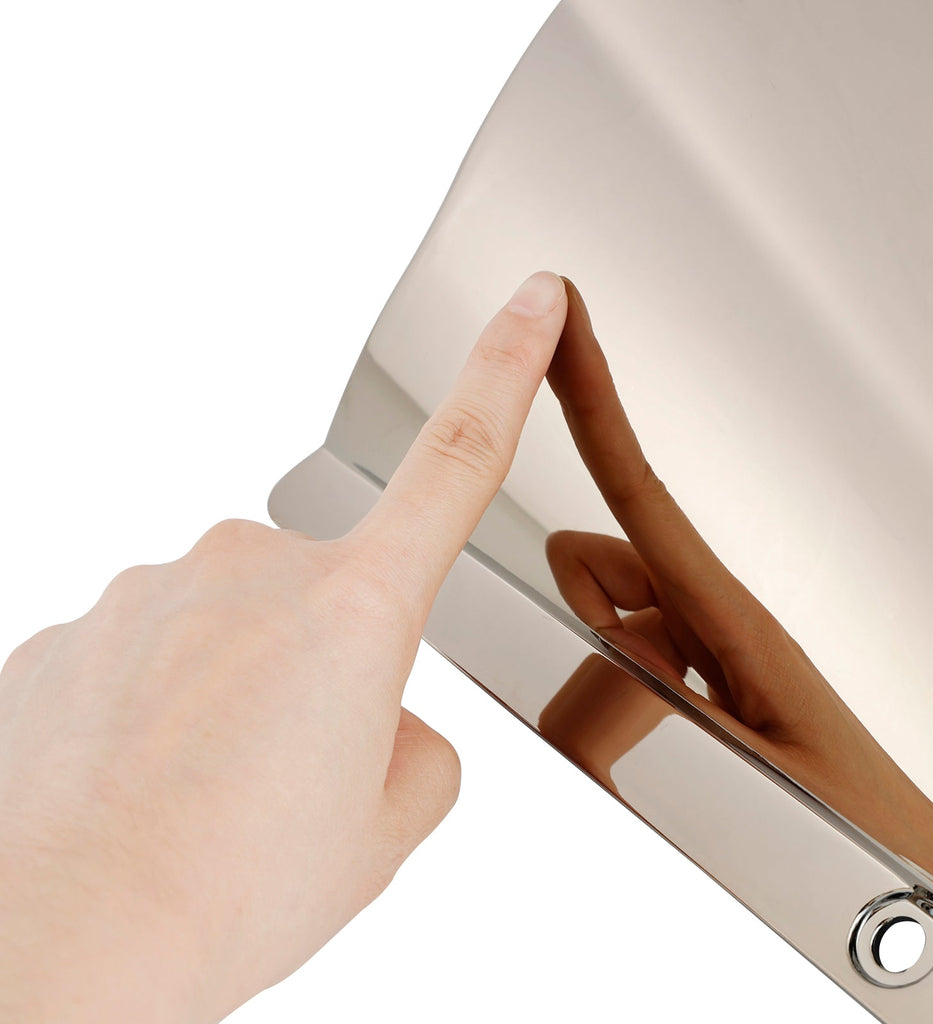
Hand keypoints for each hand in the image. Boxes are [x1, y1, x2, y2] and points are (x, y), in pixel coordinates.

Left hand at [0, 272, 567, 1023]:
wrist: (66, 941)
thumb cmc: (230, 886)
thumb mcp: (386, 825)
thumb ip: (410, 747)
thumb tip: (377, 722)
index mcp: (356, 609)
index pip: (458, 459)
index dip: (507, 370)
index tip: (533, 300)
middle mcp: (253, 571)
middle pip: (328, 596)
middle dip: (325, 665)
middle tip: (290, 770)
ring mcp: (151, 593)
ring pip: (231, 632)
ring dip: (238, 697)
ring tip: (213, 795)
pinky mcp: (73, 630)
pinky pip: (149, 656)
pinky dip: (160, 716)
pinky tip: (147, 788)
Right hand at [541, 278, 932, 939]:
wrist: (914, 877)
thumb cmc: (854, 827)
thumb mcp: (744, 772)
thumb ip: (641, 708)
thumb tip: (581, 642)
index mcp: (729, 615)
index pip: (636, 483)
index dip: (591, 395)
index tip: (560, 319)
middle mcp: (711, 613)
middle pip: (595, 566)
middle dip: (582, 614)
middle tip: (635, 698)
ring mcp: (703, 644)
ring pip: (604, 616)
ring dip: (600, 662)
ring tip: (662, 737)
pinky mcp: (699, 675)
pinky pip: (624, 655)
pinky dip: (614, 686)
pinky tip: (657, 740)